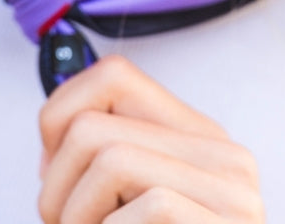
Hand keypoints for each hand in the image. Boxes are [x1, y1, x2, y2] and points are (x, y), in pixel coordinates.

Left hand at [38, 55, 264, 222]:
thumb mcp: (131, 209)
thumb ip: (111, 161)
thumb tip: (54, 132)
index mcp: (199, 140)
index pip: (114, 75)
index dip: (59, 113)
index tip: (50, 168)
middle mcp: (224, 155)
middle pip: (92, 125)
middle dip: (54, 187)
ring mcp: (234, 193)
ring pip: (107, 156)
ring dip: (74, 216)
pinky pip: (145, 206)